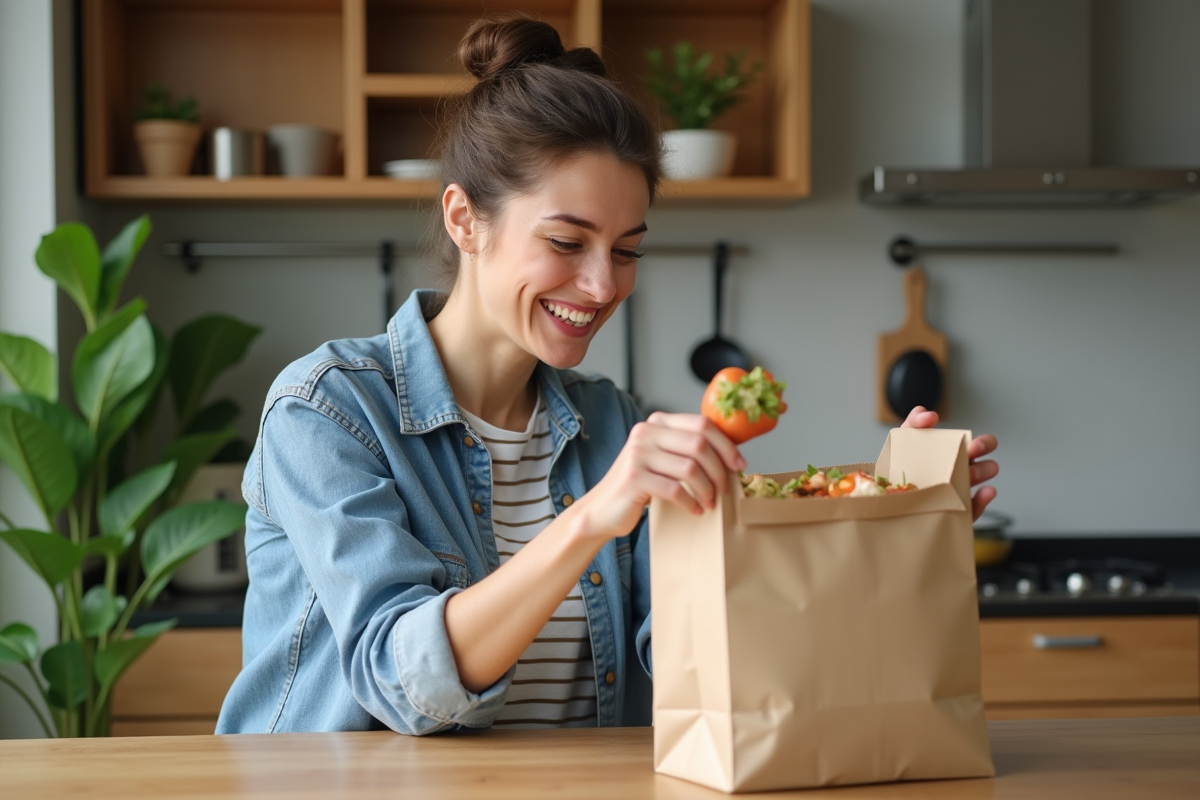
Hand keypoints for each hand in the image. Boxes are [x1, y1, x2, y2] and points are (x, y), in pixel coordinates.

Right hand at [570, 412, 745, 541]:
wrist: (603, 509)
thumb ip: (686, 449)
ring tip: (709, 502)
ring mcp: (637, 454)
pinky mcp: (634, 477)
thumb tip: (731, 451)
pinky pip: (676, 489)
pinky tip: (695, 510)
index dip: (726, 444)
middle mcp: (645, 433)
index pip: (702, 424)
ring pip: (690, 468)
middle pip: (699, 445)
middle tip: (724, 489)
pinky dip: (691, 502)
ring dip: (707, 489)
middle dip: (719, 470)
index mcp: (656, 422)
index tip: (739, 465)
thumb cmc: (640, 486)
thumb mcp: (662, 459)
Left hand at [901, 406, 998, 520]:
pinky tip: (983, 492)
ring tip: (969, 473)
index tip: (972, 443)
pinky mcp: (956, 513)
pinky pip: (974, 509)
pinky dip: (981, 501)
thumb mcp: (903, 441)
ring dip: (980, 474)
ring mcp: (961, 494)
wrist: (887, 497)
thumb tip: (927, 413)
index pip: (981, 448)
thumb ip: (914, 422)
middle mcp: (963, 474)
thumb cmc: (900, 467)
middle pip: (987, 464)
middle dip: (984, 459)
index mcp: (956, 456)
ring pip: (981, 485)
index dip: (985, 444)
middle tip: (972, 450)